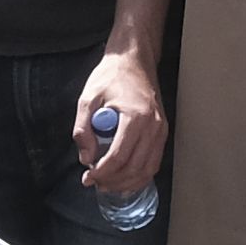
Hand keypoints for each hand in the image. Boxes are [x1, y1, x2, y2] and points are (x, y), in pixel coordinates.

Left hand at [75, 51, 166, 200]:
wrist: (134, 60)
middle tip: (95, 182)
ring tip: (108, 184)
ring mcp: (161, 129)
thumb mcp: (88, 97)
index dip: (101, 172)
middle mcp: (153, 125)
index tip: (88, 177)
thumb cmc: (112, 76)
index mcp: (135, 116)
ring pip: (147, 169)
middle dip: (112, 180)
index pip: (118, 156)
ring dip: (127, 182)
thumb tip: (86, 158)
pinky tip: (126, 178)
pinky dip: (140, 175)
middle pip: (134, 167)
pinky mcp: (162, 131)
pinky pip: (154, 161)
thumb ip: (83, 129)